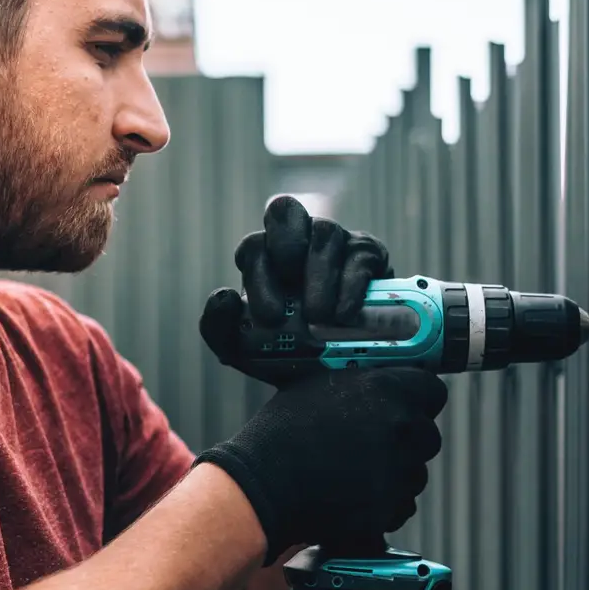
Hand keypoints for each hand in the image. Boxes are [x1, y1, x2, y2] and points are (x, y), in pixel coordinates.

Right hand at [195, 364, 446, 564]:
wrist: (261, 487)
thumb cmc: (280, 435)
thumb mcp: (317, 387)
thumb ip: (360, 385)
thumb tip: (378, 386)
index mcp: (388, 391)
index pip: (433, 391)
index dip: (419, 399)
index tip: (409, 405)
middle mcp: (401, 430)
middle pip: (427, 436)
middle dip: (407, 441)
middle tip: (375, 444)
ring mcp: (397, 473)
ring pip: (415, 474)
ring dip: (395, 474)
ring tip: (356, 474)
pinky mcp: (387, 510)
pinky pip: (400, 507)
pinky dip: (383, 506)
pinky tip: (354, 498)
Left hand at [200, 195, 391, 368]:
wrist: (341, 378)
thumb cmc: (292, 356)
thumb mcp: (247, 352)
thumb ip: (219, 328)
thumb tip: (224, 295)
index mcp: (266, 260)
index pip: (254, 246)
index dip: (259, 275)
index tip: (271, 316)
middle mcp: (299, 242)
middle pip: (284, 211)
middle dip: (285, 247)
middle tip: (293, 295)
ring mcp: (337, 243)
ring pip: (324, 233)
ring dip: (319, 278)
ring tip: (320, 319)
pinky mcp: (370, 255)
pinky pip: (359, 256)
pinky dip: (350, 287)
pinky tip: (344, 316)